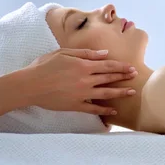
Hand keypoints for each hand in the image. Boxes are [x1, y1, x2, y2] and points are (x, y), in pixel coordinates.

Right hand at [23, 48, 137, 114]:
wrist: (29, 85)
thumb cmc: (44, 66)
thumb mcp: (64, 53)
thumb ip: (86, 53)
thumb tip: (104, 54)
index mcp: (83, 66)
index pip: (108, 66)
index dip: (121, 67)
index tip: (131, 67)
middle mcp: (85, 80)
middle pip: (109, 78)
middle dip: (124, 77)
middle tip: (135, 76)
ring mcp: (82, 94)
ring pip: (106, 93)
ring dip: (120, 93)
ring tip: (131, 93)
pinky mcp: (76, 105)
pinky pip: (94, 109)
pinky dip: (105, 110)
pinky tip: (114, 111)